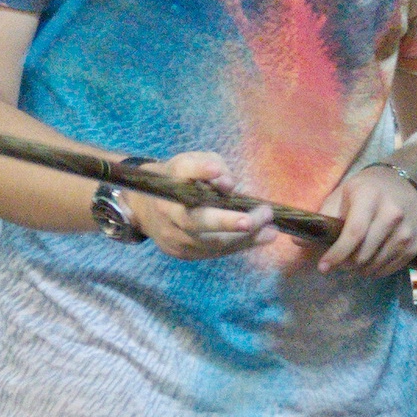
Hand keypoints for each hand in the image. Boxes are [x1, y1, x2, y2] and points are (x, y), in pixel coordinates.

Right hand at [121, 152, 274, 261]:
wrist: (145, 211)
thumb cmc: (176, 181)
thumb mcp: (189, 163)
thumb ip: (210, 165)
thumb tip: (229, 184)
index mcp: (168, 182)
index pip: (183, 172)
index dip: (201, 171)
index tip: (221, 174)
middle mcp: (167, 212)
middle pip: (195, 221)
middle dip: (226, 222)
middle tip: (256, 218)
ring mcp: (174, 237)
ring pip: (211, 242)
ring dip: (244, 237)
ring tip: (270, 230)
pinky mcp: (183, 253)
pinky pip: (215, 251)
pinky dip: (241, 245)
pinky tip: (263, 237)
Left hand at [314, 165, 416, 277]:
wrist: (408, 184)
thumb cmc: (367, 190)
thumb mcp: (343, 195)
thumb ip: (322, 217)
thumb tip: (297, 240)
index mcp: (369, 197)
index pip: (354, 233)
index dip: (337, 254)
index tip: (323, 267)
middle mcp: (392, 214)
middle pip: (364, 253)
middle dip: (346, 264)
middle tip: (338, 263)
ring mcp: (407, 231)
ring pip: (377, 264)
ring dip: (360, 270)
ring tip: (352, 263)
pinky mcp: (415, 245)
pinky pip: (391, 268)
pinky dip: (376, 271)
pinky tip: (368, 264)